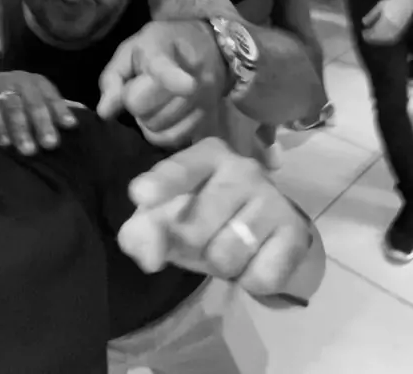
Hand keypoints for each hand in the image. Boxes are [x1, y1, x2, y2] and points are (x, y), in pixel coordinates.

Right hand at [0, 72, 77, 154]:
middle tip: (50, 144)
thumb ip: (51, 109)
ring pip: (12, 109)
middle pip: (33, 103)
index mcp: (37, 82)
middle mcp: (20, 82)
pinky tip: (5, 144)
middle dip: (42, 124)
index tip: (70, 126)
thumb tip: (71, 126)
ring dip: (21, 130)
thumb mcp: (36, 96)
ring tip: (28, 150)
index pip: (51, 96)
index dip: (60, 110)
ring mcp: (1, 88)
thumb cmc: (19, 95)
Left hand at [98, 21, 227, 146]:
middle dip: (137, 104)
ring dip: (149, 119)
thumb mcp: (131, 50)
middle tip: (145, 90)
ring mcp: (203, 101)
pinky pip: (174, 139)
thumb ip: (113, 79)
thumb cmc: (163, 46)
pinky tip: (164, 115)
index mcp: (165, 54)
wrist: (209, 44)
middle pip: (145, 110)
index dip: (174, 79)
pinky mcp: (209, 118)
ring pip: (158, 128)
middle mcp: (192, 79)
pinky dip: (162, 133)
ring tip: (156, 101)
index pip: (168, 71)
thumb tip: (105, 112)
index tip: (188, 86)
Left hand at [118, 137, 311, 297]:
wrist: (270, 236)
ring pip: (226, 256)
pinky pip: (258, 276)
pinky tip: (256, 260)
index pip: (181, 169)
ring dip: (221, 265)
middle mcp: (243, 168)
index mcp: (207, 155)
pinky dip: (250, 280)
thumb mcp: (170, 219)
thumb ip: (144, 231)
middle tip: (201, 240)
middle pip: (195, 228)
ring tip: (230, 248)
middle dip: (188, 247)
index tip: (141, 195)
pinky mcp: (294, 231)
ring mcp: (272, 197)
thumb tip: (149, 254)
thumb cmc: (208, 218)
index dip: (162, 184)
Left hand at [362, 0, 412, 44]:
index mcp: (385, 22)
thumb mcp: (380, 6)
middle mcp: (392, 29)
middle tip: (365, 35)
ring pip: (384, 41)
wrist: (408, 2)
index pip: (373, 33)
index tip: (362, 32)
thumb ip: (371, 15)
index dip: (366, 34)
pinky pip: (391, 40)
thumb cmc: (394, 1)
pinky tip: (381, 37)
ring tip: (371, 37)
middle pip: (378, 39)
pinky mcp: (401, 34)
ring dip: (377, 40)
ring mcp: (397, 33)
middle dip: (370, 38)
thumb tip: (364, 23)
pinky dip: (384, 40)